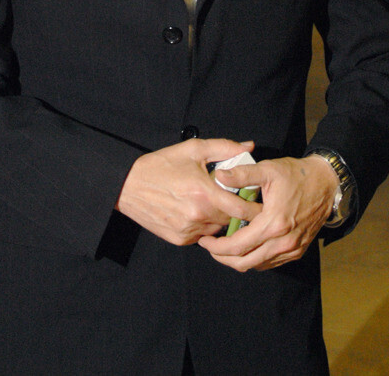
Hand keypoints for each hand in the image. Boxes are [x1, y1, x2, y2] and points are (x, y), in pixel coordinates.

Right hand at [115, 138, 256, 245]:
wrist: (129, 186)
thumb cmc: (161, 165)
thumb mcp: (193, 149)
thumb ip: (224, 148)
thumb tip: (248, 147)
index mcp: (204, 194)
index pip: (242, 208)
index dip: (254, 206)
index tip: (259, 201)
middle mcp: (198, 216)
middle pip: (232, 220)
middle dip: (237, 211)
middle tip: (234, 198)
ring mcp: (189, 231)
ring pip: (217, 229)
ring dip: (219, 218)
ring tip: (212, 202)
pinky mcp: (180, 240)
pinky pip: (202, 235)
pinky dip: (204, 225)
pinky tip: (196, 210)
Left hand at [198, 154, 337, 270]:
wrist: (326, 184)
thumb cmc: (297, 175)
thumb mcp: (268, 169)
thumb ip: (242, 174)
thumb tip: (218, 176)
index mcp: (273, 223)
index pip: (237, 246)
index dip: (216, 247)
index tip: (204, 240)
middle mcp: (283, 242)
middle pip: (244, 262)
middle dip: (223, 258)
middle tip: (210, 247)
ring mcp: (292, 249)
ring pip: (257, 265)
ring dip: (238, 259)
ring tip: (224, 246)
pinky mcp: (297, 251)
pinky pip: (270, 263)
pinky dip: (254, 258)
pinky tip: (246, 246)